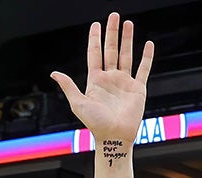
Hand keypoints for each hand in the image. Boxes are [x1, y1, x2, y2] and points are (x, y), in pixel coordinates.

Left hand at [51, 13, 154, 144]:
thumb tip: (54, 73)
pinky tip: (148, 44)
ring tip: (128, 23)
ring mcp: (124, 82)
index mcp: (95, 81)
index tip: (96, 24)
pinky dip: (146, 57)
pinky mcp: (137, 89)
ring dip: (127, 39)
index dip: (95, 39)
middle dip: (112, 32)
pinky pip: (143, 69)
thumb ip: (68, 86)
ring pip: (126, 55)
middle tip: (114, 15)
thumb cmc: (95, 124)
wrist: (114, 137)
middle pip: (111, 50)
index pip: (94, 54)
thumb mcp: (78, 103)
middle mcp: (110, 79)